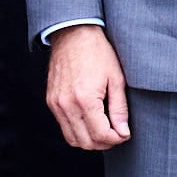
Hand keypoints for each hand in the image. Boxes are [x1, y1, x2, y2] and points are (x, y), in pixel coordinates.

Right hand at [45, 23, 131, 152]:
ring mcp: (56, 104)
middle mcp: (66, 105)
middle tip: (117, 133)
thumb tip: (123, 131)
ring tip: (105, 129)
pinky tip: (91, 120)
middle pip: (86, 142)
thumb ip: (119, 109)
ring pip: (73, 139)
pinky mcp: (51, 101)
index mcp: (84, 99)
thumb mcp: (116, 78)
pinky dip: (78, 131)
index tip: (125, 133)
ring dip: (90, 140)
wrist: (73, 34)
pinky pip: (64, 127)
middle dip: (104, 143)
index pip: (101, 135)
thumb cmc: (97, 52)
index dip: (117, 139)